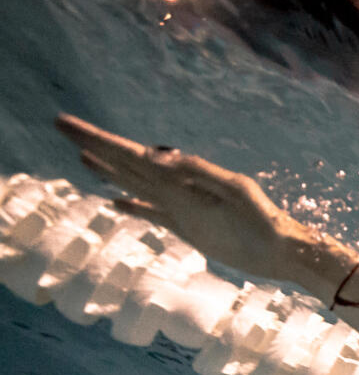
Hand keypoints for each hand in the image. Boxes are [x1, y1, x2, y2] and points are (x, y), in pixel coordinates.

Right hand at [54, 115, 313, 282]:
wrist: (281, 250)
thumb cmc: (264, 219)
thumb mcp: (235, 190)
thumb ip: (198, 172)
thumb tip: (156, 156)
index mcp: (180, 175)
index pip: (130, 153)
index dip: (99, 139)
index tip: (68, 124)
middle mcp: (174, 187)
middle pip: (125, 163)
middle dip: (95, 146)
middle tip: (62, 125)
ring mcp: (177, 207)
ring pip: (133, 184)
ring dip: (108, 171)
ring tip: (82, 156)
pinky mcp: (186, 228)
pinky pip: (151, 214)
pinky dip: (132, 206)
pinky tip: (114, 202)